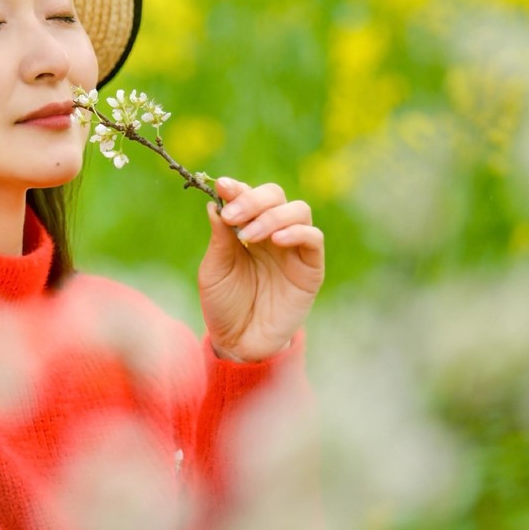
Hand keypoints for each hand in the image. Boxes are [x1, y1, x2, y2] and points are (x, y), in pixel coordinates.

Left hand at [198, 176, 324, 362]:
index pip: (248, 196)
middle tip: (233, 215)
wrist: (239, 343)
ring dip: (272, 216)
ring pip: (298, 210)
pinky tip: (277, 240)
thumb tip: (214, 203)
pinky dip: (297, 232)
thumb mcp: (214, 270)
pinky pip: (313, 239)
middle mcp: (272, 233)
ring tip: (249, 235)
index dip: (237, 188)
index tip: (222, 186)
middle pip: (276, 195)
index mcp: (246, 228)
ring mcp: (293, 249)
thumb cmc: (224, 305)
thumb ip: (219, 238)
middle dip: (253, 199)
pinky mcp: (310, 268)